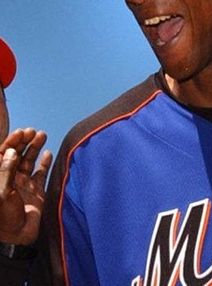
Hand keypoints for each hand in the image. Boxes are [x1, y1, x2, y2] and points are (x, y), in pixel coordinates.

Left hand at [0, 128, 51, 244]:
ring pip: (29, 161)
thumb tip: (11, 152)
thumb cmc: (4, 217)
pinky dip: (45, 163)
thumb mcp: (2, 193)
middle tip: (33, 132)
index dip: (11, 142)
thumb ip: (6, 171)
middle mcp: (10, 179)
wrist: (18, 237)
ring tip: (43, 135)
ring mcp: (24, 184)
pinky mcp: (37, 191)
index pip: (2, 154)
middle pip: (16, 155)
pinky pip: (41, 173)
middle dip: (24, 142)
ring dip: (35, 148)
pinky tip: (48, 153)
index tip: (21, 132)